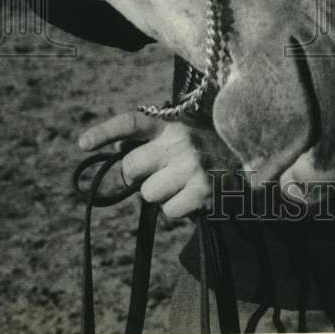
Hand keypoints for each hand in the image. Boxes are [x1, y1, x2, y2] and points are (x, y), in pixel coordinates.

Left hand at [78, 111, 211, 218]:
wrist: (252, 164)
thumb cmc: (208, 149)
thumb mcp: (183, 133)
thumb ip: (153, 138)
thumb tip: (118, 150)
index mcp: (173, 123)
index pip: (132, 122)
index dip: (105, 131)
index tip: (82, 143)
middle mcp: (180, 141)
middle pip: (130, 168)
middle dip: (139, 176)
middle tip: (161, 173)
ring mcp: (191, 166)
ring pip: (147, 193)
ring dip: (161, 194)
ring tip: (183, 184)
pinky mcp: (201, 192)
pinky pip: (168, 211)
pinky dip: (178, 209)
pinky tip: (194, 197)